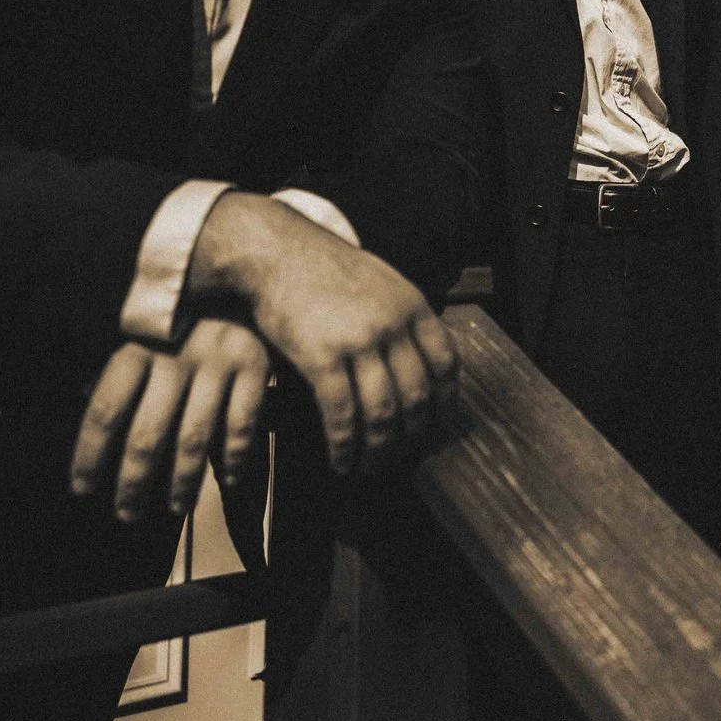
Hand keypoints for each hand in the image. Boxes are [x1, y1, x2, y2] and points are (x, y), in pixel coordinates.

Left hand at [71, 317, 270, 521]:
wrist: (248, 266)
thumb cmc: (186, 315)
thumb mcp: (148, 334)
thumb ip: (127, 376)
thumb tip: (89, 418)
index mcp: (137, 345)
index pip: (105, 410)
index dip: (89, 455)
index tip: (82, 490)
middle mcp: (174, 354)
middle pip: (145, 434)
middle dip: (133, 483)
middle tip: (126, 515)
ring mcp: (217, 360)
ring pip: (193, 438)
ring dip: (182, 482)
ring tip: (175, 507)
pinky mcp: (255, 364)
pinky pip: (241, 425)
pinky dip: (235, 460)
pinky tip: (227, 482)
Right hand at [187, 193, 458, 472]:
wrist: (275, 252)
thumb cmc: (323, 269)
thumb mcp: (379, 281)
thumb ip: (400, 316)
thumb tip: (417, 358)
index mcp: (412, 305)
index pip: (446, 364)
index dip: (444, 403)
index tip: (435, 426)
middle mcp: (392, 324)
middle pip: (417, 396)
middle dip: (411, 437)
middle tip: (399, 458)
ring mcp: (359, 341)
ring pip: (383, 413)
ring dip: (378, 450)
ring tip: (368, 468)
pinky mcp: (322, 356)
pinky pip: (342, 415)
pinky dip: (344, 445)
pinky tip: (340, 461)